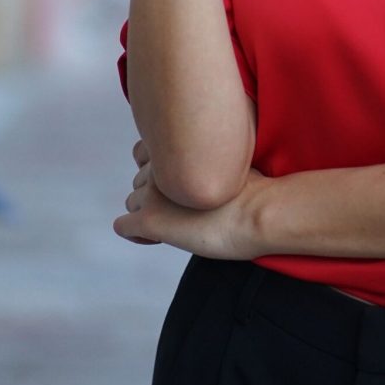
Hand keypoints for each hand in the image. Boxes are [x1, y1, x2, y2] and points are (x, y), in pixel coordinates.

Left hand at [113, 137, 274, 257]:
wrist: (260, 211)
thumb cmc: (254, 189)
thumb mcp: (228, 157)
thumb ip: (205, 155)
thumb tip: (205, 159)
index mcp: (177, 145)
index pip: (144, 151)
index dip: (158, 170)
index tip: (177, 185)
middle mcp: (159, 165)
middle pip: (140, 180)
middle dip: (156, 194)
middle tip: (183, 210)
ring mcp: (152, 192)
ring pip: (133, 202)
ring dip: (148, 213)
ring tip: (176, 226)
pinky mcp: (149, 220)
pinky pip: (124, 227)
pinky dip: (136, 235)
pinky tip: (157, 239)